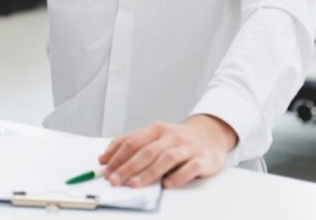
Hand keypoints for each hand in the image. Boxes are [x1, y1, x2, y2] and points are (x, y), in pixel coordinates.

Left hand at [97, 115, 236, 188]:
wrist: (210, 134)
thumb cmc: (176, 139)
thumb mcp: (153, 136)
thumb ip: (129, 144)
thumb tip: (104, 158)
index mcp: (156, 129)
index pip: (133, 142)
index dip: (117, 156)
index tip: (106, 170)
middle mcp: (172, 136)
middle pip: (147, 151)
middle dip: (128, 167)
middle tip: (115, 181)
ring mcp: (188, 147)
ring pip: (167, 158)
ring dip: (148, 172)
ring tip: (134, 184)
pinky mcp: (204, 159)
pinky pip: (191, 168)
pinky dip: (178, 176)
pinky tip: (166, 185)